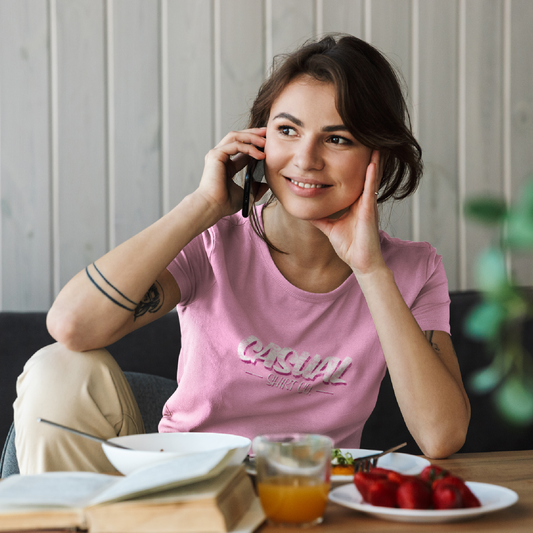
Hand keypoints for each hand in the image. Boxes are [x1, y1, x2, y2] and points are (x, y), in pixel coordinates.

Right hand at [196, 128, 268, 218]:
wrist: (213, 207)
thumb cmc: (225, 203)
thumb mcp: (246, 194)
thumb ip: (255, 188)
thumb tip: (266, 185)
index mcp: (226, 165)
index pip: (242, 148)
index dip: (255, 144)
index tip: (268, 144)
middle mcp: (220, 157)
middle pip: (238, 137)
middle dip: (253, 134)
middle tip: (267, 133)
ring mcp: (217, 154)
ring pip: (236, 136)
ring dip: (252, 137)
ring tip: (265, 142)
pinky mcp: (216, 155)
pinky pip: (235, 145)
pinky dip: (248, 147)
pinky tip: (260, 154)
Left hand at [310, 150, 386, 276]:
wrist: (361, 262)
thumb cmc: (350, 246)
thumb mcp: (329, 227)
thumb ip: (320, 217)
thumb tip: (306, 210)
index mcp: (357, 203)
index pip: (355, 178)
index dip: (355, 163)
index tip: (351, 147)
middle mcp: (364, 200)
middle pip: (366, 173)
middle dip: (367, 155)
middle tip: (367, 135)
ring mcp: (368, 204)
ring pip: (371, 177)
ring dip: (373, 159)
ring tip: (374, 140)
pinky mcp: (369, 211)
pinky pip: (370, 190)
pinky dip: (371, 176)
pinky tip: (371, 163)